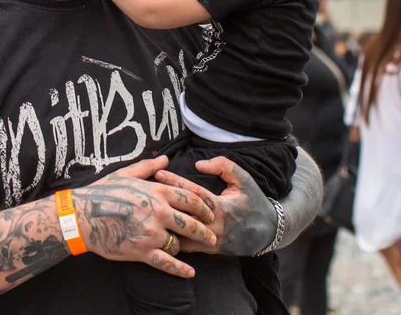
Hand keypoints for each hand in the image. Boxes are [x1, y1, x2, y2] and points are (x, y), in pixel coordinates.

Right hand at [72, 156, 216, 278]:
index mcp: (157, 191)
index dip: (204, 206)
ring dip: (186, 247)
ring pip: (179, 244)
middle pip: (191, 223)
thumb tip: (165, 159)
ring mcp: (151, 233)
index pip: (190, 198)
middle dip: (204, 231)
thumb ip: (149, 167)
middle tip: (212, 236)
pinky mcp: (142, 251)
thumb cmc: (104, 191)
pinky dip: (180, 269)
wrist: (83, 215)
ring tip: (191, 250)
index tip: (210, 212)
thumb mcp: (126, 173)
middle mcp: (158, 212)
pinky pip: (166, 263)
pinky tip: (190, 272)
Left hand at [154, 156, 275, 255]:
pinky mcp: (210, 251)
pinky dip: (173, 238)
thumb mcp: (243, 178)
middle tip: (145, 191)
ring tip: (147, 212)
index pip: (194, 193)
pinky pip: (187, 246)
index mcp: (222, 207)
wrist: (268, 231)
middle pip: (184, 214)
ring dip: (165, 223)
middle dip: (164, 202)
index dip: (175, 182)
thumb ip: (223, 166)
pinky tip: (157, 230)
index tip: (158, 173)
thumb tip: (199, 164)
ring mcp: (212, 240)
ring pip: (183, 234)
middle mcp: (215, 225)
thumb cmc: (252, 200)